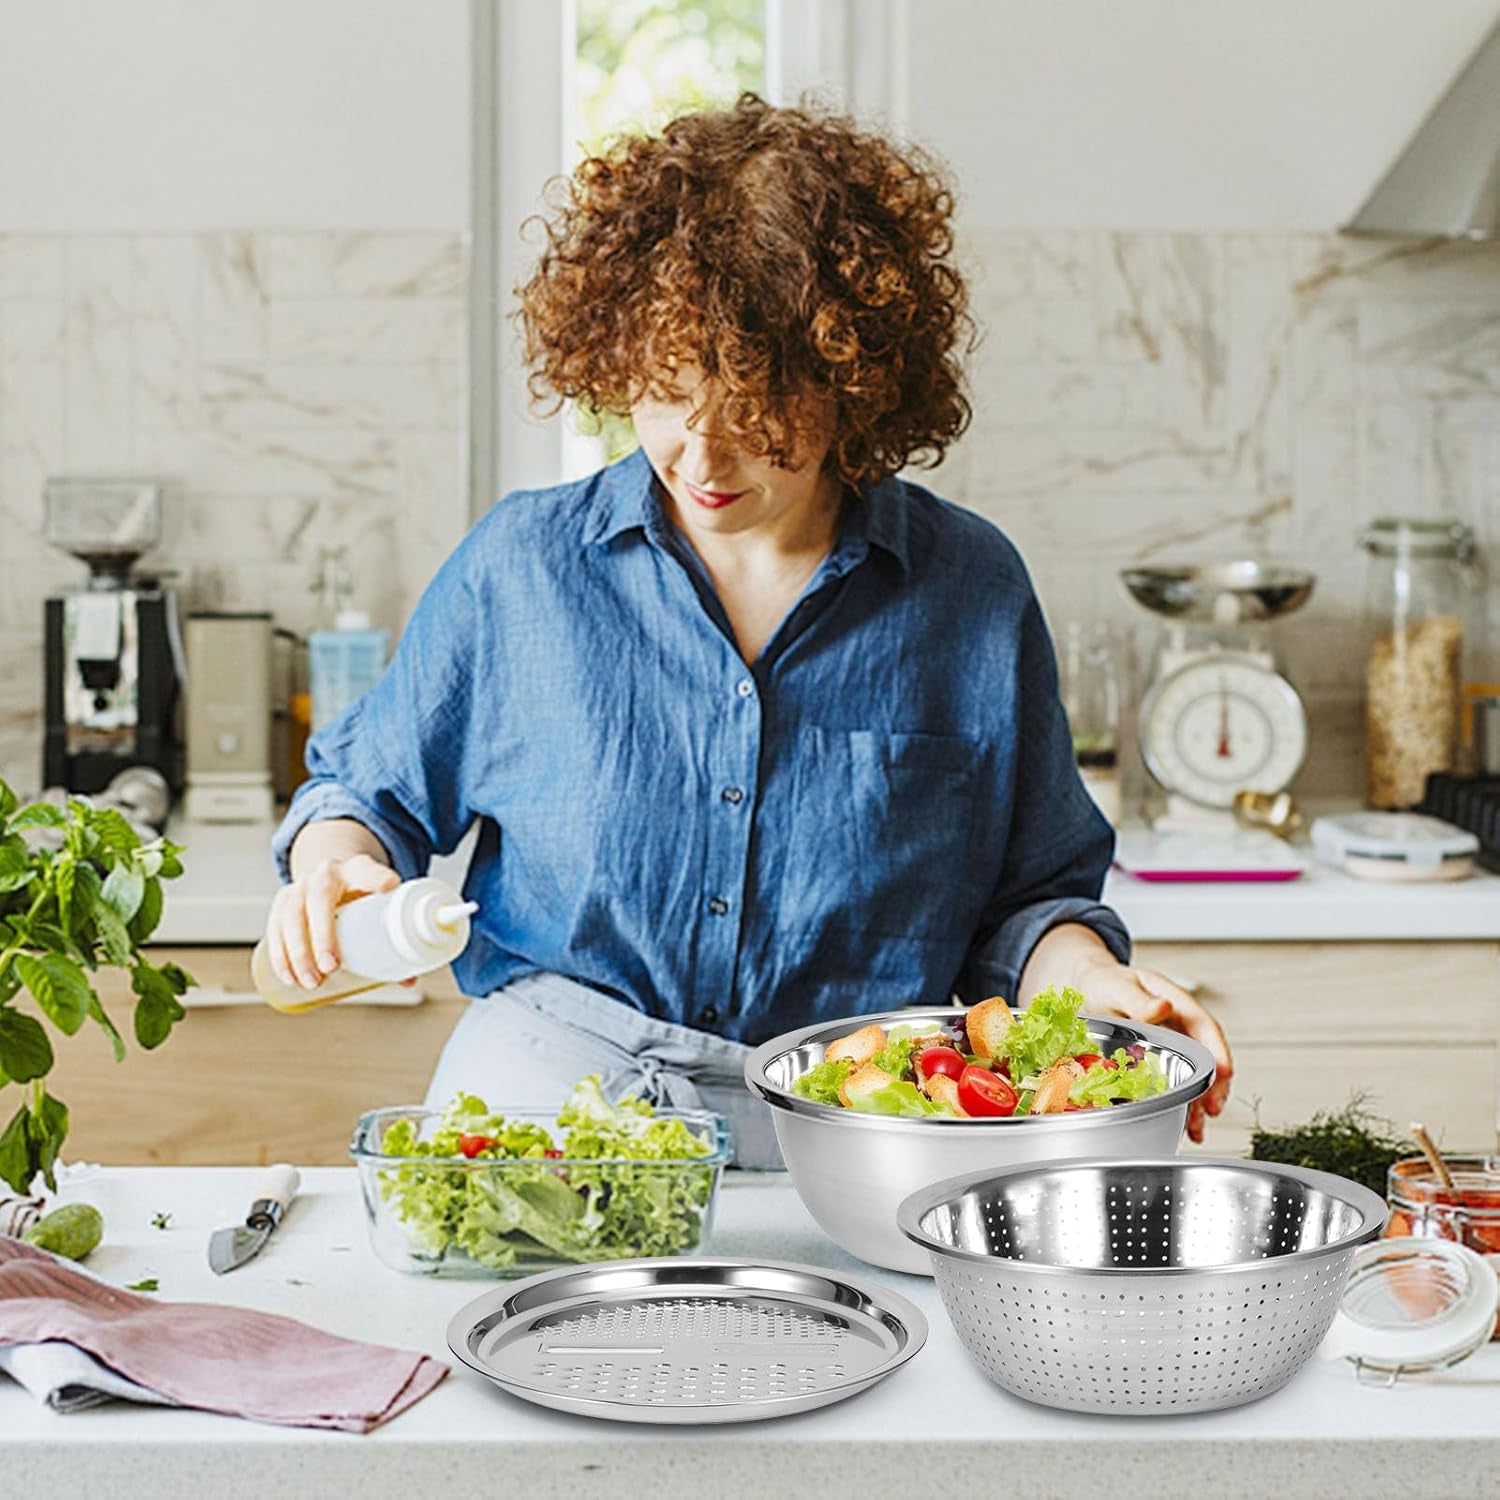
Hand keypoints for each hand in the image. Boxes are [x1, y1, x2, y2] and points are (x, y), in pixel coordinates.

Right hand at [263, 855, 399, 989]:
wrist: (330, 875)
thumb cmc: (360, 895)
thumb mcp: (377, 902)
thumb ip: (394, 936)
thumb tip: (408, 981)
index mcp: (356, 869)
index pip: (368, 870)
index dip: (377, 877)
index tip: (388, 886)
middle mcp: (325, 873)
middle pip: (320, 898)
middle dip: (323, 935)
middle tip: (331, 967)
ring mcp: (299, 886)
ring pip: (292, 915)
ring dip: (298, 952)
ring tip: (311, 981)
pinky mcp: (281, 902)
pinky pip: (274, 927)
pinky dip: (279, 954)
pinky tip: (288, 976)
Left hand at [1071, 959, 1232, 1143]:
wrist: (1089, 989)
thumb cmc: (1105, 983)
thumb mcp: (1118, 987)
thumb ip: (1138, 999)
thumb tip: (1164, 1007)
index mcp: (1176, 1003)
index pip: (1205, 1027)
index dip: (1218, 1051)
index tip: (1224, 1073)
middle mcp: (1179, 1026)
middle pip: (1206, 1057)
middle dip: (1213, 1085)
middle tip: (1212, 1110)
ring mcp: (1170, 1045)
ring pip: (1193, 1075)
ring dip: (1198, 1102)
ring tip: (1197, 1129)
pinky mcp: (1156, 1062)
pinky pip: (1174, 1083)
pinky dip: (1179, 1104)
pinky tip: (1182, 1125)